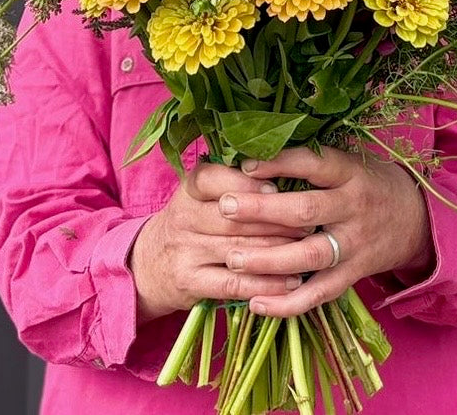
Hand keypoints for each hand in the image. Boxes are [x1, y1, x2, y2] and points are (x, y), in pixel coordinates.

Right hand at [130, 162, 314, 320]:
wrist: (146, 264)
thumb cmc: (190, 223)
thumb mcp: (200, 195)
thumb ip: (233, 182)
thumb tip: (286, 172)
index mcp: (189, 188)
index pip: (215, 178)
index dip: (248, 184)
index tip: (279, 188)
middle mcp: (183, 216)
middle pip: (235, 217)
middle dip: (276, 220)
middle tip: (310, 223)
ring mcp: (185, 251)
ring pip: (238, 250)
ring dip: (278, 253)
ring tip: (307, 251)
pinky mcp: (190, 282)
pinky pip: (233, 284)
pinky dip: (264, 284)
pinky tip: (289, 283)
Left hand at [212, 146, 432, 318]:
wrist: (415, 220)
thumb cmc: (369, 182)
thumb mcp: (350, 161)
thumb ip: (312, 161)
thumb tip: (256, 152)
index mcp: (351, 173)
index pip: (314, 165)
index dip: (280, 163)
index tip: (245, 165)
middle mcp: (353, 208)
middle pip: (305, 211)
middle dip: (262, 211)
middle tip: (225, 207)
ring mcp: (353, 245)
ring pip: (309, 256)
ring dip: (268, 259)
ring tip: (232, 258)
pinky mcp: (352, 276)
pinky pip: (319, 294)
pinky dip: (287, 303)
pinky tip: (256, 303)